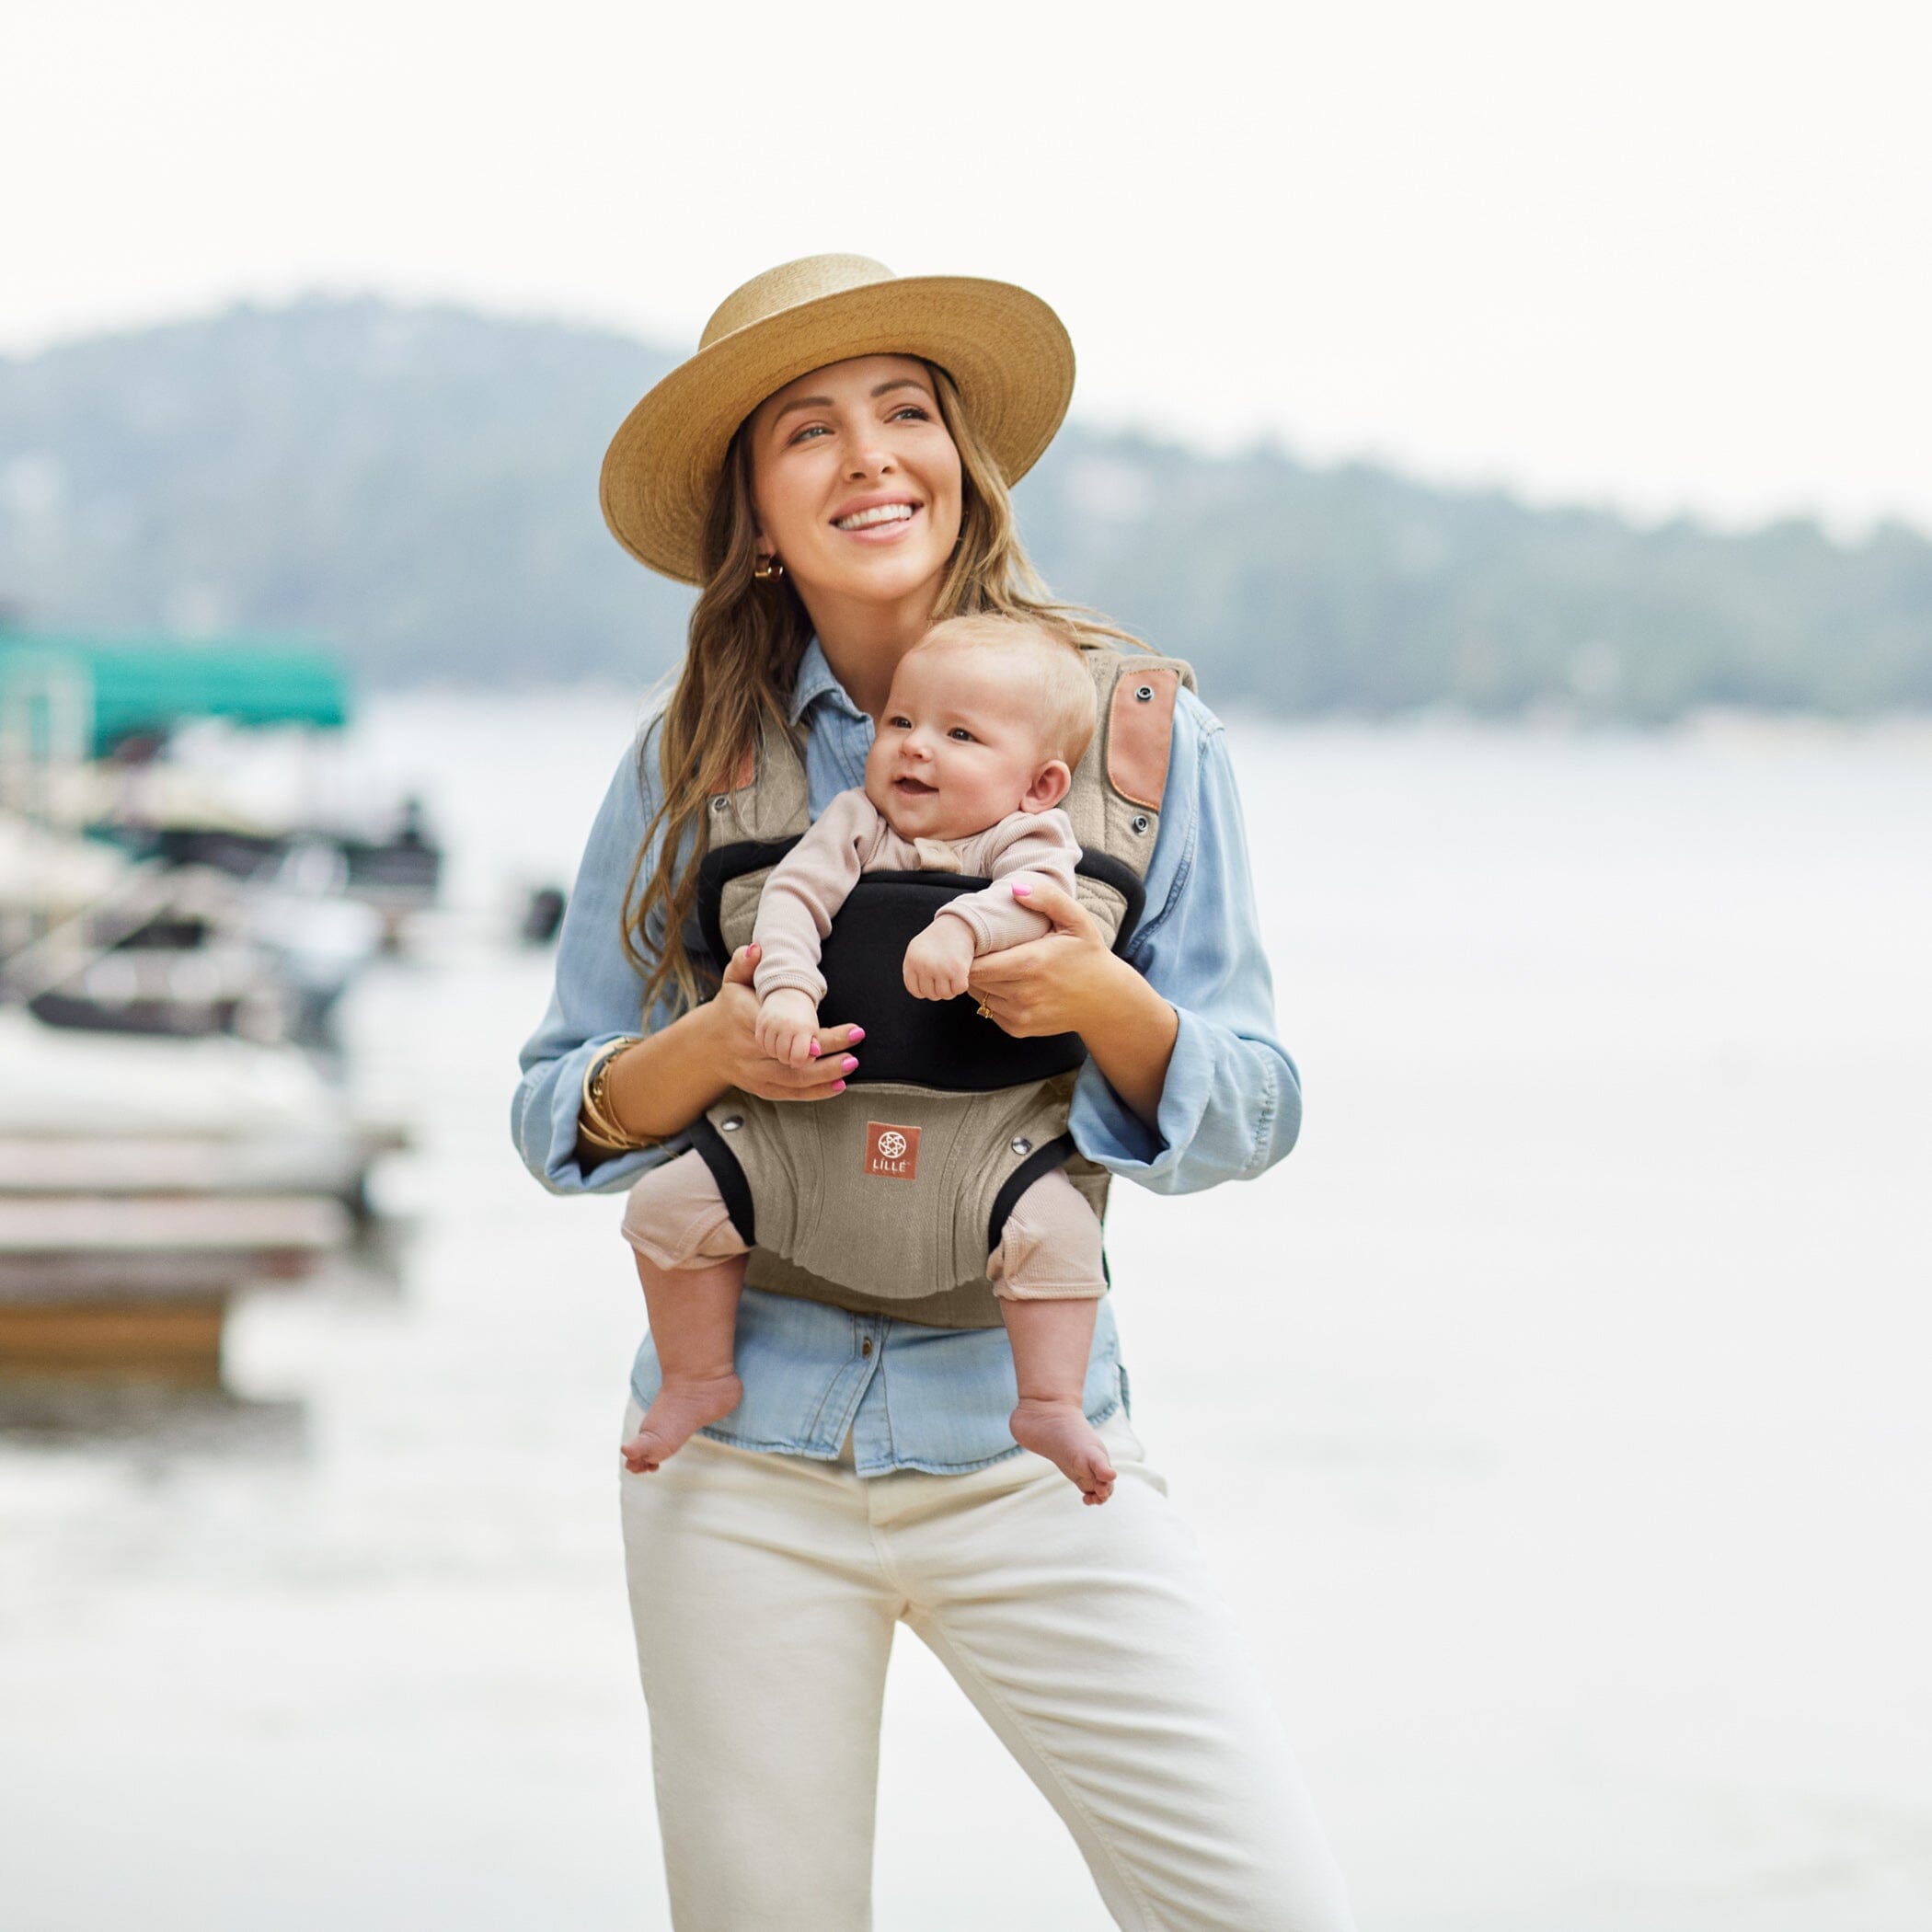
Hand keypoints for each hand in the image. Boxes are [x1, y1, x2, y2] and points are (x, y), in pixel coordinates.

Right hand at [709, 945, 860, 1100]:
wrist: (708, 1044)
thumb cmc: (730, 1006)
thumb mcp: (733, 980)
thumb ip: (745, 962)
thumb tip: (758, 948)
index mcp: (744, 1020)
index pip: (781, 1025)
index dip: (807, 1029)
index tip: (831, 1023)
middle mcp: (749, 1050)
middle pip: (791, 1054)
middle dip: (826, 1050)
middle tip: (854, 1040)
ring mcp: (754, 1073)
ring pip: (793, 1078)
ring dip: (825, 1073)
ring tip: (851, 1063)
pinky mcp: (761, 1087)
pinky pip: (790, 1093)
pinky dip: (816, 1092)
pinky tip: (838, 1084)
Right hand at [755, 987, 822, 1066]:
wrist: (789, 995)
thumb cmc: (803, 1019)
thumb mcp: (812, 1032)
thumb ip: (810, 1050)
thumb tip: (799, 1064)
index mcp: (803, 1029)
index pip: (798, 1056)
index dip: (798, 1062)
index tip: (798, 1059)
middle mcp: (787, 1025)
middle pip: (783, 1055)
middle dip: (787, 1058)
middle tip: (790, 1054)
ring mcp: (772, 1023)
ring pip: (770, 1051)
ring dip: (776, 1053)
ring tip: (782, 1047)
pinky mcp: (760, 1022)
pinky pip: (761, 1043)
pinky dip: (766, 1046)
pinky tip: (773, 1042)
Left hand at [903, 917, 977, 1000]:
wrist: (959, 923)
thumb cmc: (939, 938)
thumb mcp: (919, 950)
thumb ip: (914, 969)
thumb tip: (919, 993)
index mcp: (912, 961)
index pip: (915, 990)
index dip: (925, 990)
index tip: (934, 983)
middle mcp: (924, 966)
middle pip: (931, 994)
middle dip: (940, 989)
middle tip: (947, 977)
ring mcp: (940, 969)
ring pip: (946, 994)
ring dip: (952, 988)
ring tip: (954, 974)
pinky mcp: (957, 970)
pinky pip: (959, 989)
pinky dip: (963, 984)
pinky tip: (963, 973)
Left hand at [966, 880, 1117, 1037]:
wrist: (1106, 1001)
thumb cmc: (1088, 955)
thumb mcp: (1077, 920)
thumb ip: (1048, 898)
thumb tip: (1016, 889)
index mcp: (1030, 963)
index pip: (975, 963)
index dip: (969, 951)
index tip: (976, 939)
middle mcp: (1022, 994)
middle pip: (972, 979)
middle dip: (971, 964)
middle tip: (982, 949)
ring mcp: (1020, 1015)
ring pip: (978, 995)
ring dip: (980, 981)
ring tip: (995, 964)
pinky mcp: (1019, 1029)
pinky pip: (988, 1011)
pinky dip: (991, 997)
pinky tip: (1007, 983)